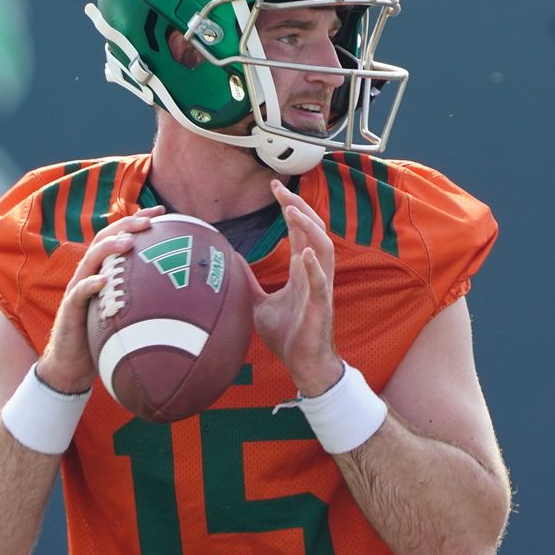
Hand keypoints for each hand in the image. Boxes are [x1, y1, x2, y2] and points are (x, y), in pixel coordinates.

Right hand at [36, 206, 166, 393]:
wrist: (71, 365)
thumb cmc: (102, 337)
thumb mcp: (127, 312)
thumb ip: (145, 298)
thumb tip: (186, 295)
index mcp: (103, 270)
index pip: (120, 237)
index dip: (138, 221)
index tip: (161, 211)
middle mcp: (89, 274)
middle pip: (104, 239)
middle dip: (126, 226)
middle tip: (148, 220)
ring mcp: (77, 290)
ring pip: (90, 260)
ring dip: (109, 248)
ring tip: (127, 243)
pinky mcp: (70, 309)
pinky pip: (79, 293)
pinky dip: (90, 284)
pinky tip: (103, 280)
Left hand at [244, 181, 343, 395]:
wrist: (303, 365)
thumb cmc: (288, 335)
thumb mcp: (259, 304)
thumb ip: (250, 282)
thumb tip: (231, 263)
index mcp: (301, 271)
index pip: (299, 231)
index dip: (290, 207)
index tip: (275, 188)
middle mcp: (314, 273)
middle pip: (314, 230)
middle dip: (299, 208)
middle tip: (280, 190)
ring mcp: (320, 289)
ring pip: (323, 249)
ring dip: (309, 228)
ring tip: (292, 212)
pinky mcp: (320, 306)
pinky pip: (321, 283)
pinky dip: (314, 267)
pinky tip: (304, 254)